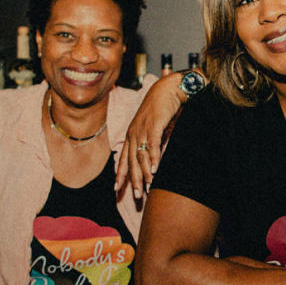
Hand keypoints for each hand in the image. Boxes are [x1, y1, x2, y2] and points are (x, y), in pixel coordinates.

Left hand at [115, 72, 187, 200]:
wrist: (169, 88)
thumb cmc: (163, 108)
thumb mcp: (155, 128)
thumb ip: (154, 144)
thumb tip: (155, 161)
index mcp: (132, 134)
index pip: (124, 158)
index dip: (120, 174)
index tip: (116, 189)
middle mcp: (134, 133)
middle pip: (131, 161)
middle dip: (133, 180)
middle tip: (136, 196)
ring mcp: (143, 129)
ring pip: (141, 156)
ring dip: (144, 173)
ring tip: (146, 188)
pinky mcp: (155, 124)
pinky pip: (153, 145)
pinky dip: (154, 158)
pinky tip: (156, 170)